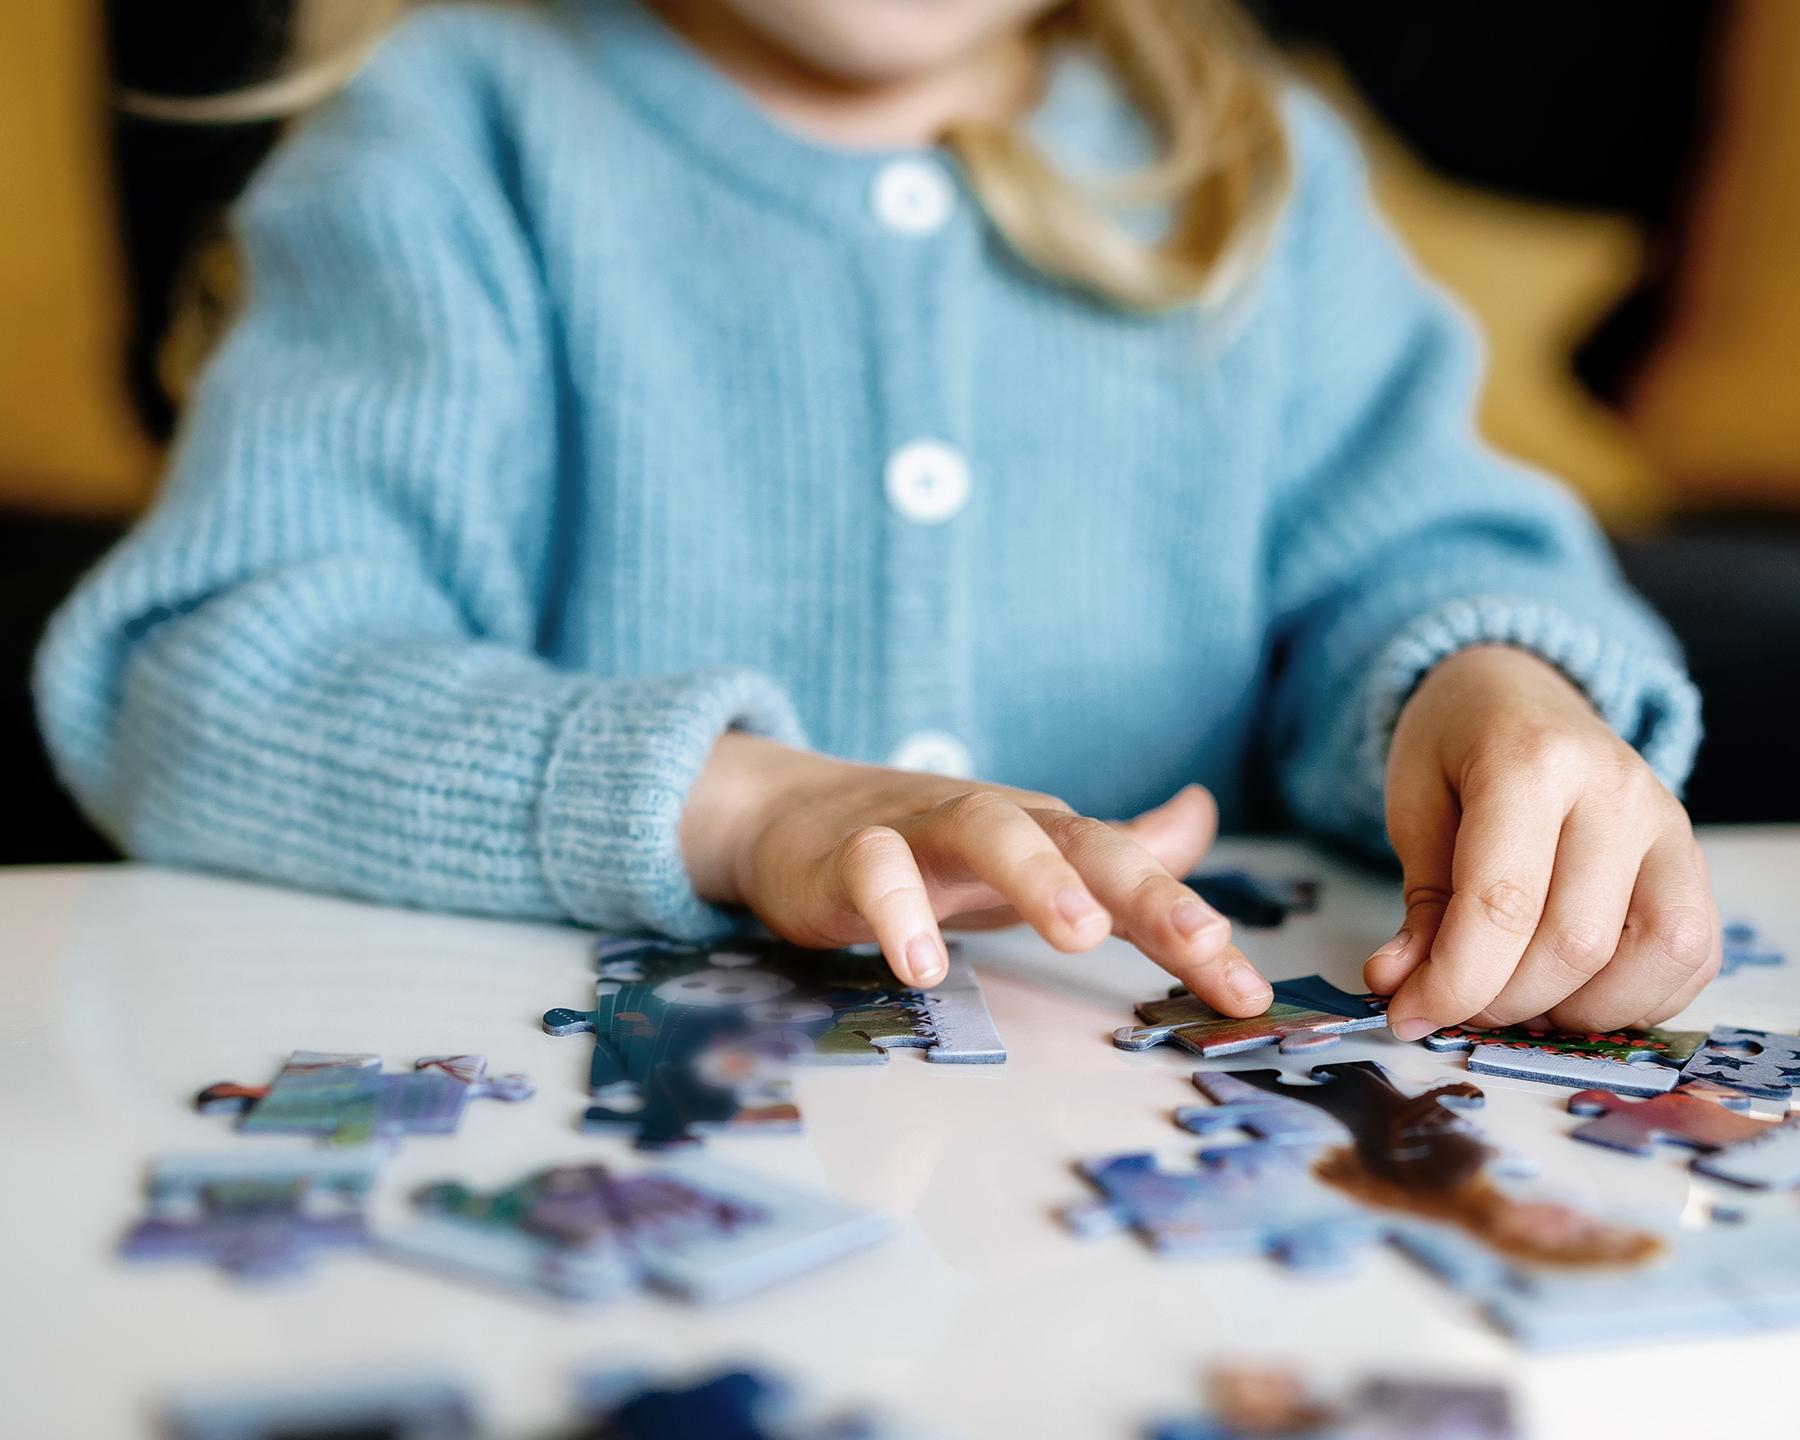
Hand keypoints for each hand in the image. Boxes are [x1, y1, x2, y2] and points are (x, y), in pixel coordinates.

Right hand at [679, 733, 1271, 1013]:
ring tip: (1079, 936)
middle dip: (1142, 887)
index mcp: (1046, 836)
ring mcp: (921, 832)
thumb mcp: (1032, 854)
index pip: (1131, 872)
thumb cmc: (931, 850)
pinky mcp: (847, 855)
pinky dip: (900, 909)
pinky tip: (922, 968)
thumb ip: (1116, 850)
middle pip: (1077, 837)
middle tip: (1198, 943)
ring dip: (1037, 874)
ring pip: (984, 828)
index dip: (1192, 925)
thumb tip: (1202, 815)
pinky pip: (874, 869)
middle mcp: (997, 824)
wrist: (794, 819)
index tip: (1248, 997)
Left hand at [1367, 645, 1718, 1039]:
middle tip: (1456, 1004)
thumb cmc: (1457, 746)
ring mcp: (1668, 825)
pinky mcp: (1693, 861)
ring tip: (1517, 998)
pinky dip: (1635, 999)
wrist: (1519, 690)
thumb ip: (1421, 902)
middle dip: (1504, 1001)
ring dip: (1577, 1010)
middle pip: (1575, 943)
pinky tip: (1573, 989)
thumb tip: (1401, 986)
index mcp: (1531, 761)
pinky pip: (1692, 957)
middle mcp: (1616, 791)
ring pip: (1654, 958)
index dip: (1456, 980)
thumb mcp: (1414, 804)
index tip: (1411, 1014)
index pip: (1504, 903)